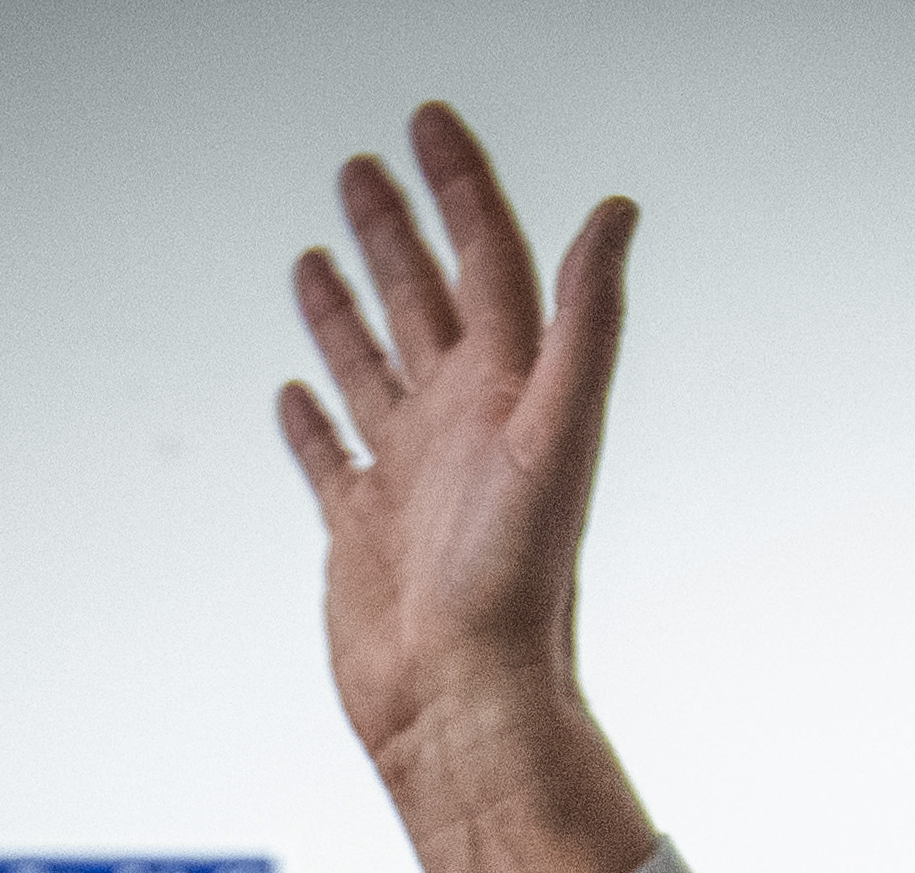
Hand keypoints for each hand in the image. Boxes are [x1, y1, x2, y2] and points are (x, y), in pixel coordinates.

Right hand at [277, 104, 663, 872]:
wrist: (465, 707)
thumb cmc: (516, 586)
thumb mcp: (559, 435)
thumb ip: (586, 322)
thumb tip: (618, 212)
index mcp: (509, 392)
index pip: (487, 262)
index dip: (460, 189)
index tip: (427, 124)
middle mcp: (463, 426)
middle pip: (426, 300)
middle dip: (397, 231)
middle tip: (361, 167)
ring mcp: (413, 478)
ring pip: (375, 367)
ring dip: (348, 308)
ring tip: (318, 251)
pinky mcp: (364, 532)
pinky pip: (333, 458)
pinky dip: (314, 418)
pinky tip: (297, 389)